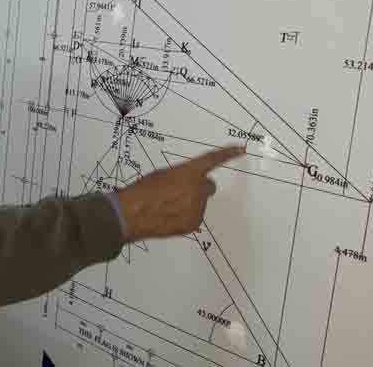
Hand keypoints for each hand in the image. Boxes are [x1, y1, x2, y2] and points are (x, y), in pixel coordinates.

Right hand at [117, 146, 244, 241]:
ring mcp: (198, 208)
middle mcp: (198, 189)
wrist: (132, 214)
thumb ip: (180, 176)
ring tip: (167, 206)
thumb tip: (186, 183)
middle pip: (208, 187)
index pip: (212, 160)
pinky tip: (168, 216)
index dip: (227, 154)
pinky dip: (185, 216)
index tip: (240, 149)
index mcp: (189, 172)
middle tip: (179, 192)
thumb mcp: (161, 174)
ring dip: (189, 203)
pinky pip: (194, 217)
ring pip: (200, 203)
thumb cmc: (142, 191)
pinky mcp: (194, 223)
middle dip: (198, 188)